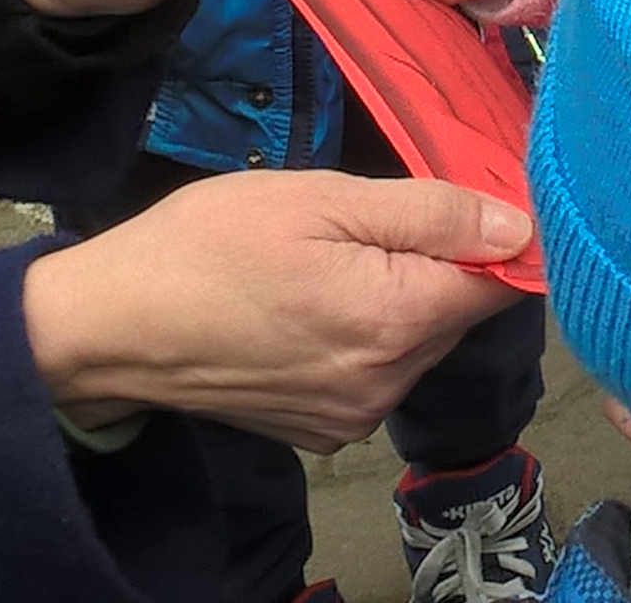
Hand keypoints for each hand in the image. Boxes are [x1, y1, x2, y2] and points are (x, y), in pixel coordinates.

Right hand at [21, 171, 529, 450]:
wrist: (109, 327)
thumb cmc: (208, 245)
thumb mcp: (322, 199)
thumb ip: (431, 212)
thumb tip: (521, 224)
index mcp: (396, 321)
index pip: (501, 281)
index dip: (491, 235)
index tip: (449, 203)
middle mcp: (388, 384)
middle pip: (456, 313)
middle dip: (432, 264)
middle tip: (356, 226)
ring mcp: (355, 416)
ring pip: (416, 344)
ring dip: (394, 301)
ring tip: (320, 267)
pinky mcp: (323, 432)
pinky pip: (375, 375)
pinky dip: (360, 339)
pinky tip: (305, 309)